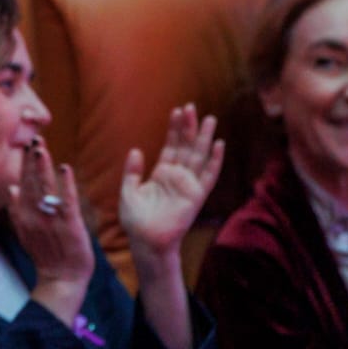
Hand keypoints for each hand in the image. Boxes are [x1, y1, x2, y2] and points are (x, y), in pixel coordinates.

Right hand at [8, 139, 94, 322]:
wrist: (61, 279)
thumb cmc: (47, 255)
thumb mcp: (26, 232)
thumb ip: (18, 210)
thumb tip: (11, 187)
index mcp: (23, 216)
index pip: (22, 184)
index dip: (24, 165)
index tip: (26, 146)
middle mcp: (34, 216)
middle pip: (31, 182)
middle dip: (32, 160)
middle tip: (34, 139)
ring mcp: (51, 220)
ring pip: (45, 188)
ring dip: (43, 167)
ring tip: (42, 148)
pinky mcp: (70, 225)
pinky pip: (67, 200)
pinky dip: (66, 184)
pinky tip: (65, 168)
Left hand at [119, 104, 224, 266]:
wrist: (146, 242)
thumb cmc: (136, 221)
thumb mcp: (128, 192)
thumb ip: (132, 171)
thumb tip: (136, 149)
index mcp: (161, 173)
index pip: (171, 146)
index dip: (174, 129)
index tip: (177, 111)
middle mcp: (177, 176)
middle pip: (186, 146)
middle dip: (189, 127)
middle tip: (191, 106)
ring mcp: (188, 185)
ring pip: (199, 156)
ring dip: (204, 138)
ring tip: (209, 119)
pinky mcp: (196, 196)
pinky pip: (208, 176)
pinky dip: (215, 161)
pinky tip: (219, 145)